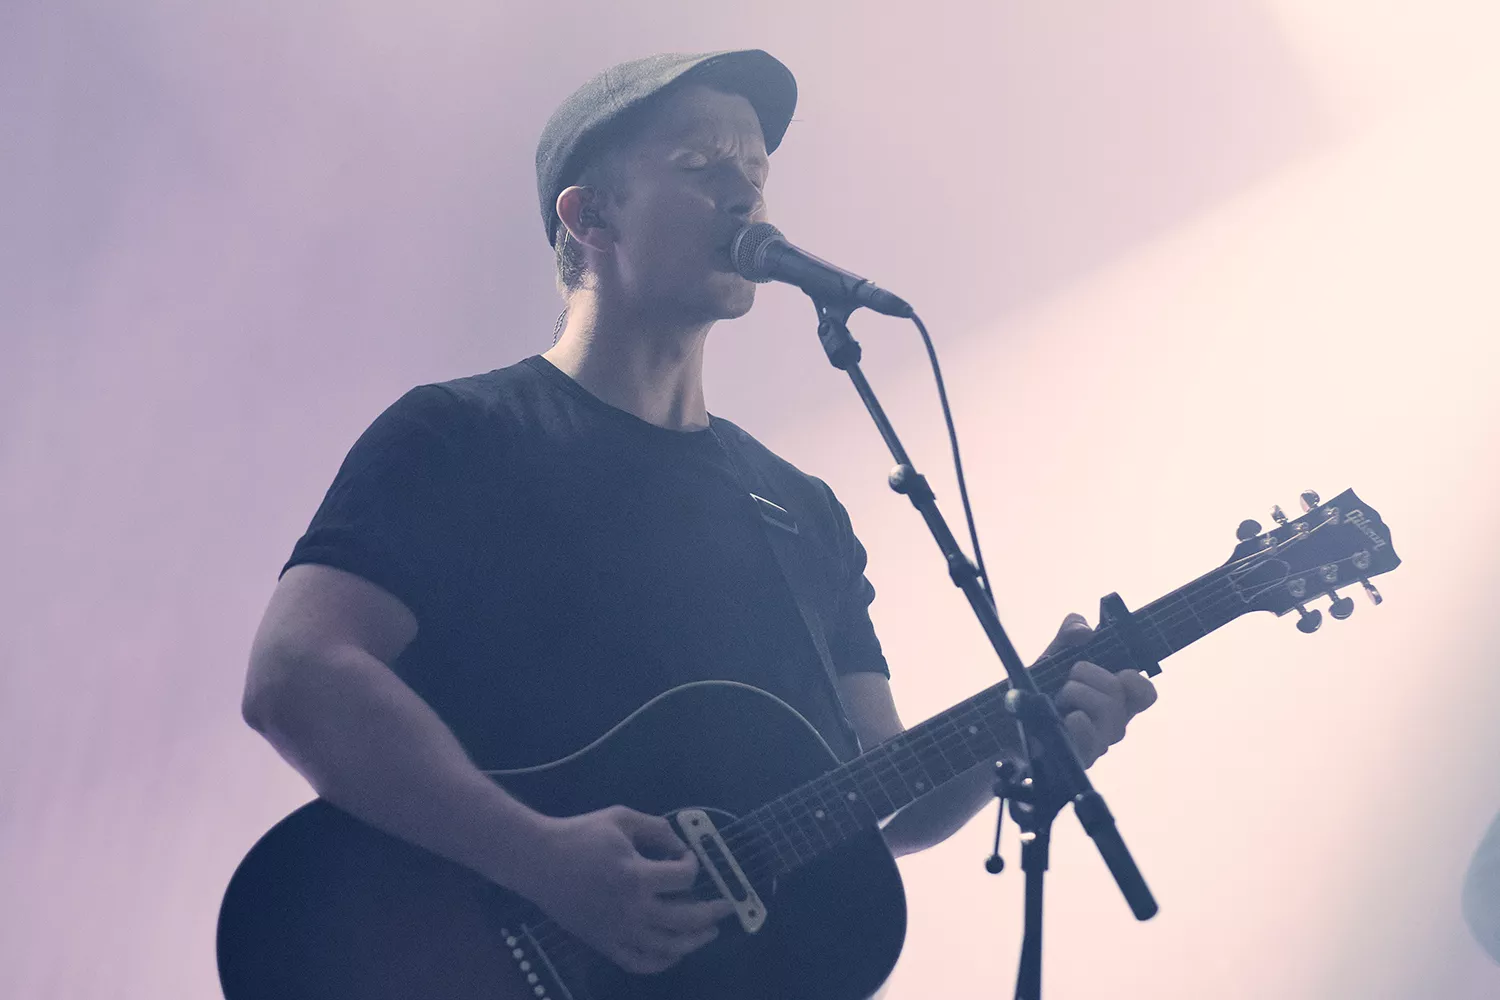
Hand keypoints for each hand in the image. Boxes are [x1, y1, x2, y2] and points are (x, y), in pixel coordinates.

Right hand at [516, 805, 734, 974]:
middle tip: (727, 906)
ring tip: (708, 932)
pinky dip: (662, 962)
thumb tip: (679, 843)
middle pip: (685, 919)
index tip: (687, 857)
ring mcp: (618, 931)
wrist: (539, 861)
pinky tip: (674, 953)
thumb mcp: (621, 818)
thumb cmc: (580, 835)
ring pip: (667, 948)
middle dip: (712, 912)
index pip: (683, 878)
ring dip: (694, 941)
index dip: (692, 864)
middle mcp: (632, 909)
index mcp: (636, 875)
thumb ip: (656, 827)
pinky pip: (639, 963)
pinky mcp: (605, 944)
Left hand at [1040, 612, 1157, 766]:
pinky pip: (1089, 737)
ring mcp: (1099, 743)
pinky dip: (1076, 722)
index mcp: (1116, 698)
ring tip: (1059, 697)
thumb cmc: (1043, 687)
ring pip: (1106, 708)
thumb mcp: (1056, 654)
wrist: (1012, 719)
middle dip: (1087, 673)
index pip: (1145, 694)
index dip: (1137, 681)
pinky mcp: (1081, 757)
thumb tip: (1084, 632)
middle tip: (1068, 678)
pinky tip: (1062, 717)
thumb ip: (1071, 631)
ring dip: (1075, 692)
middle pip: (1118, 691)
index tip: (1120, 672)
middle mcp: (1113, 722)